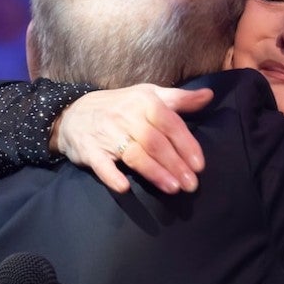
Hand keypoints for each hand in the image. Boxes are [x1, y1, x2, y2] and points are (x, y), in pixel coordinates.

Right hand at [52, 84, 212, 193]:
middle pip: (155, 142)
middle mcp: (127, 116)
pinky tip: (124, 188)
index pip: (170, 123)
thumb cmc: (121, 106)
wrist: (74, 112)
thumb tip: (209, 95)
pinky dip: (112, 176)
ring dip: (154, 172)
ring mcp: (107, 134)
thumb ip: (179, 99)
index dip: (186, 144)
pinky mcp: (89, 150)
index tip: (199, 165)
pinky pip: (101, 164)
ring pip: (135, 154)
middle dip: (175, 164)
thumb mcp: (149, 95)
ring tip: (173, 188)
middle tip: (191, 185)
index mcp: (144, 102)